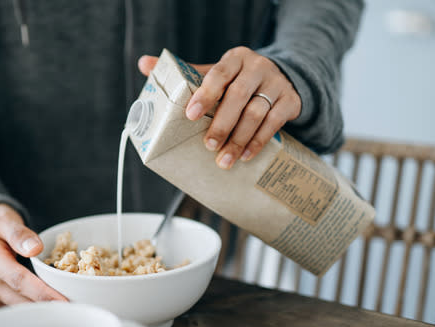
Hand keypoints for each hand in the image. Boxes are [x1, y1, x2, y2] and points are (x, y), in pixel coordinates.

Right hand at [0, 203, 67, 306]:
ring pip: (22, 308)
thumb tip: (35, 248)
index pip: (20, 282)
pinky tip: (54, 303)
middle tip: (78, 309)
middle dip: (50, 306)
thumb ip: (18, 233)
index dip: (43, 294)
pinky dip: (37, 306)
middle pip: (23, 301)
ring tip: (72, 308)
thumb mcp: (4, 219)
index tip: (64, 302)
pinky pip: (19, 307)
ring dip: (45, 309)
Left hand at [138, 46, 300, 168]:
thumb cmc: (238, 80)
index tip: (190, 115)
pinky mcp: (291, 101)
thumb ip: (185, 73)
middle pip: (238, 96)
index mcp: (235, 58)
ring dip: (239, 139)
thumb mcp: (215, 72)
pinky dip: (258, 142)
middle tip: (208, 145)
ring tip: (223, 160)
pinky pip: (274, 123)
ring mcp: (276, 84)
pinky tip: (246, 156)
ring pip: (256, 113)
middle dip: (221, 124)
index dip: (205, 94)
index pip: (218, 73)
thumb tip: (144, 64)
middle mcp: (257, 67)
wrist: (281, 78)